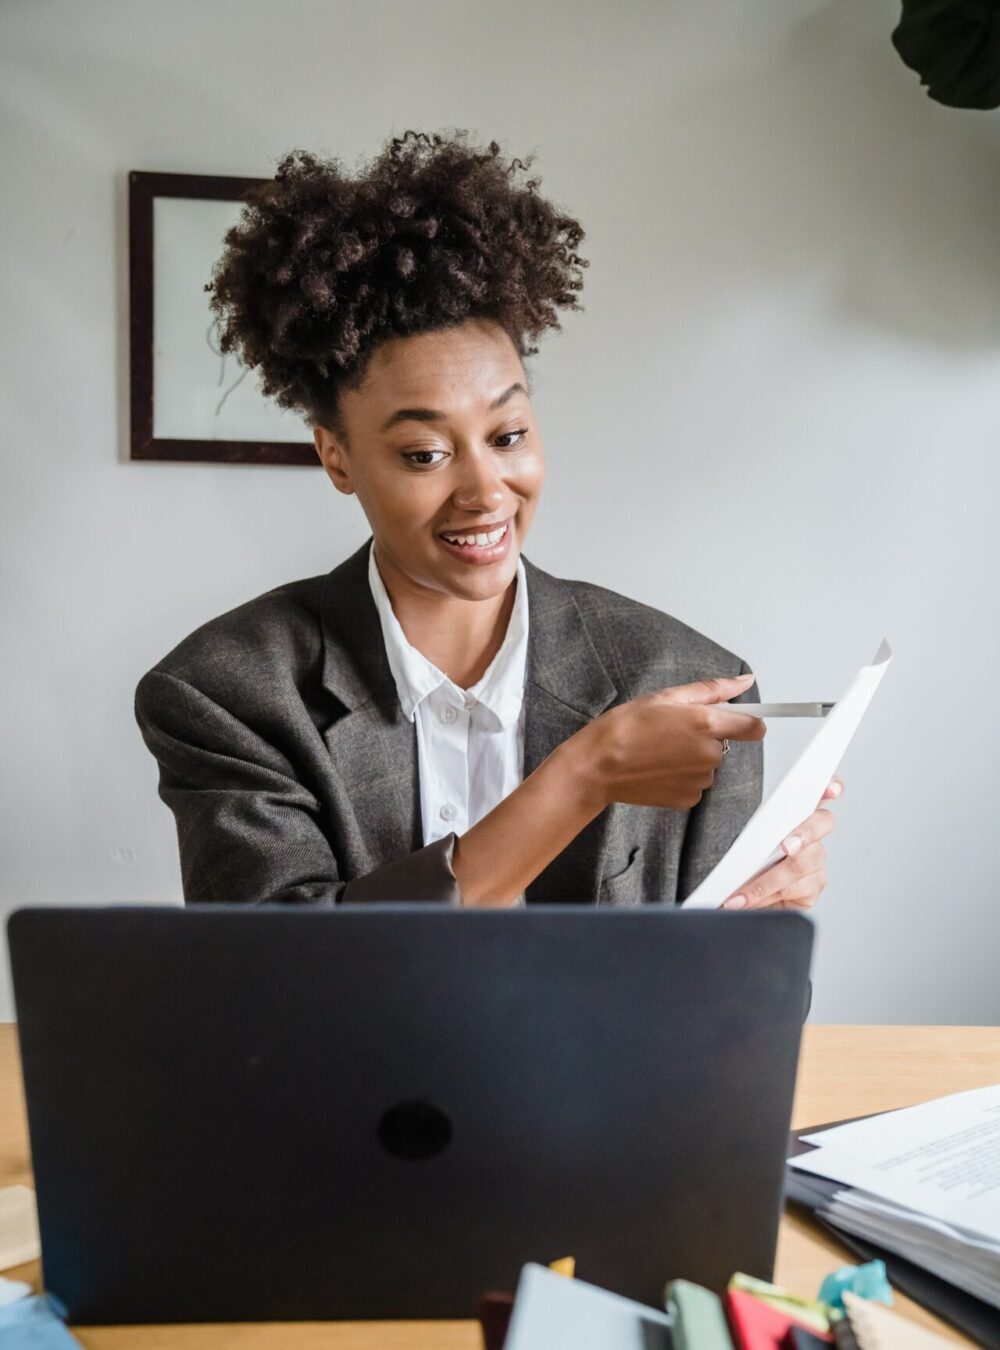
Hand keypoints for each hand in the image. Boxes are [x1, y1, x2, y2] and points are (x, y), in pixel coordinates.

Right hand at [573, 672, 766, 812]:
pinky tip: (658, 768)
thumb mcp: (665, 697)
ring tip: (659, 750)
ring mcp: (700, 779)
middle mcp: (708, 754)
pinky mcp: (689, 798)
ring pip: (708, 764)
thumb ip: (711, 690)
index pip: (753, 726)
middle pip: (724, 744)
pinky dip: (682, 776)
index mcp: (705, 723)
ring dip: (692, 757)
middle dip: (705, 736)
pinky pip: (696, 783)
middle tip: (671, 730)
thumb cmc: (624, 728)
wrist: (598, 766)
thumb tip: (743, 682)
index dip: (748, 721)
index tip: (739, 719)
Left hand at [723, 776, 842, 909]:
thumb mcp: (747, 838)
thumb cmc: (747, 855)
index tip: (831, 790)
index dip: (831, 787)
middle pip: (820, 827)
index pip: (822, 792)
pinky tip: (745, 903)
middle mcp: (814, 835)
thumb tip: (749, 847)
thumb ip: (757, 835)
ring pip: (799, 866)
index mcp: (798, 812)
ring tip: (737, 894)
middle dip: (803, 834)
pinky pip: (793, 892)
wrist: (742, 887)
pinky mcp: (813, 888)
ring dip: (764, 882)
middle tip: (786, 846)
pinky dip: (764, 898)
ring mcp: (817, 862)